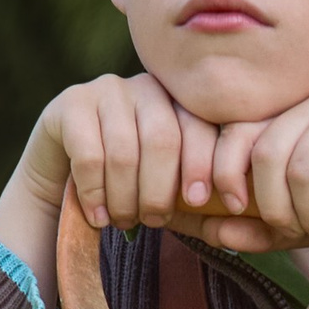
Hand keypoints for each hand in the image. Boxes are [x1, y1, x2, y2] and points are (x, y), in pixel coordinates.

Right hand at [0, 71, 223, 299]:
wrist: (69, 181)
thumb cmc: (136, 191)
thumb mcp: (178, 200)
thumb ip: (209, 206)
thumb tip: (239, 214)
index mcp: (182, 103)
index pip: (201, 127)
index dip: (204, 165)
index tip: (201, 201)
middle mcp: (147, 87)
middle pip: (164, 139)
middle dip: (160, 191)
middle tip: (153, 221)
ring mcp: (107, 90)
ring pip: (125, 151)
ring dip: (126, 199)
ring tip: (124, 221)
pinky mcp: (70, 104)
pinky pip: (90, 155)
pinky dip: (96, 194)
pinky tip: (99, 215)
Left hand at [188, 90, 308, 253]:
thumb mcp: (299, 227)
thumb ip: (256, 229)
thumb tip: (209, 231)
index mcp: (289, 119)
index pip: (236, 132)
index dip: (223, 170)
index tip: (228, 208)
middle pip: (265, 152)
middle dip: (273, 205)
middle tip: (296, 233)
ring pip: (297, 165)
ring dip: (307, 213)